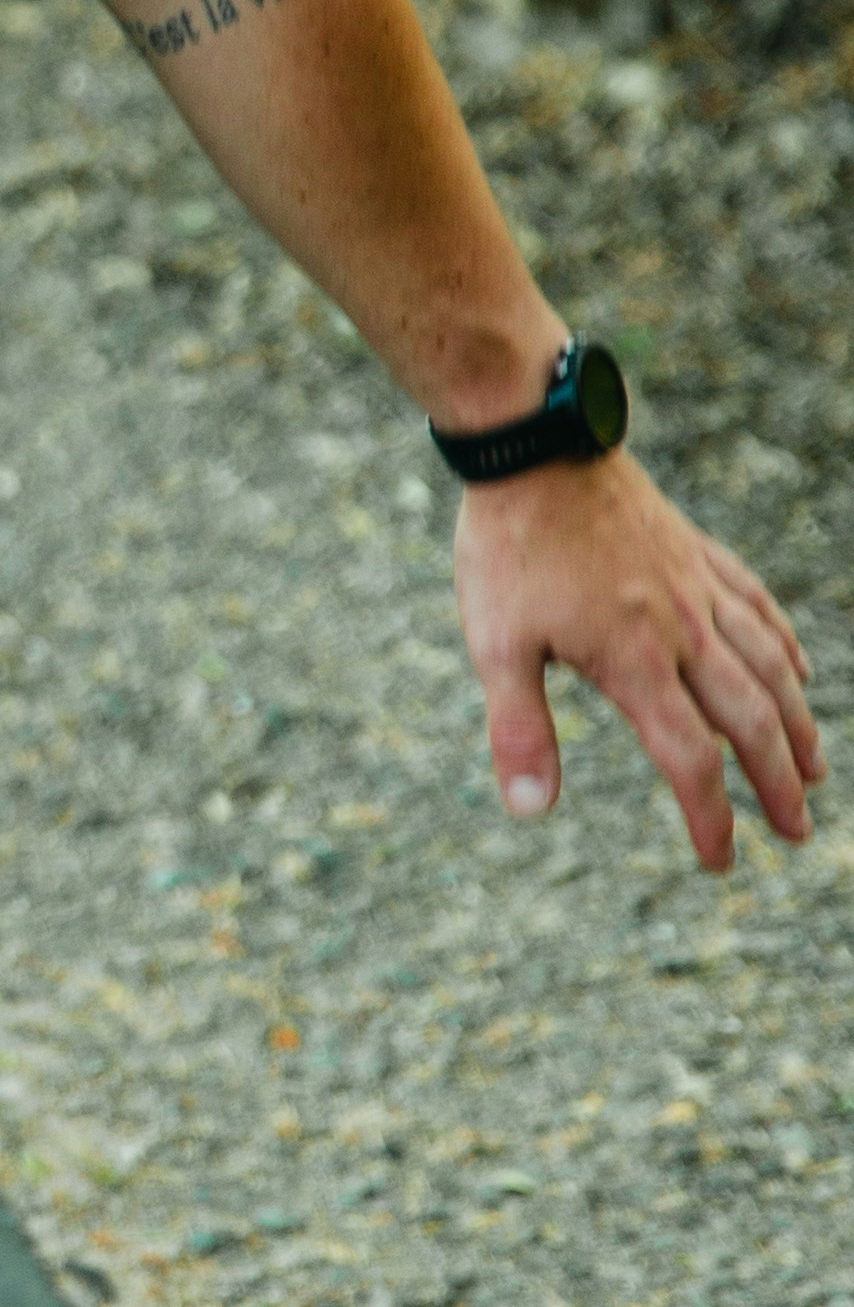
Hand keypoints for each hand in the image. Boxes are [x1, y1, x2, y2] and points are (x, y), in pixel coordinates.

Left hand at [455, 453, 820, 871]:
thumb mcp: (494, 644)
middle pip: (749, 720)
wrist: (538, 445)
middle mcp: (681, 628)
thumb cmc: (507, 548)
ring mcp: (696, 587)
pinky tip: (798, 669)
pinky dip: (783, 645)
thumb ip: (518, 729)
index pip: (689, 758)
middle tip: (797, 833)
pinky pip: (756, 606)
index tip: (720, 860)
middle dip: (776, 783)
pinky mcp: (695, 551)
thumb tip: (529, 810)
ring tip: (813, 770)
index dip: (710, 816)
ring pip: (768, 665)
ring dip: (796, 723)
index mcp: (634, 661)